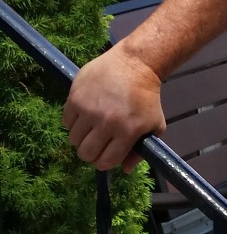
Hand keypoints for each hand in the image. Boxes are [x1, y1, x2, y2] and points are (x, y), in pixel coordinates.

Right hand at [62, 45, 165, 171]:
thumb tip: (125, 169)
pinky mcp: (76, 97)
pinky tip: (84, 114)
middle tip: (95, 144)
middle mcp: (106, 122)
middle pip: (85, 154)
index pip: (105, 162)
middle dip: (90, 153)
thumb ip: (140, 150)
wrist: (135, 64)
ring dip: (81, 138)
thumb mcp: (155, 125)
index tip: (105, 155)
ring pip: (73, 139)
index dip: (104, 163)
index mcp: (127, 132)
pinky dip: (72, 122)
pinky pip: (66, 121)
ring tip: (90, 127)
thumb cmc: (147, 97)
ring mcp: (89, 109)